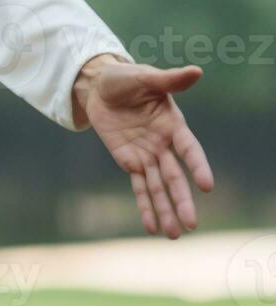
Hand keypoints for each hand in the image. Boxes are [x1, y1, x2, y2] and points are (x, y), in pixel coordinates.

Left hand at [76, 55, 214, 238]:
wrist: (99, 86)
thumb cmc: (126, 79)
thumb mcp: (144, 77)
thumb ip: (169, 80)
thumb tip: (196, 71)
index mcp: (173, 125)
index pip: (189, 149)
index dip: (198, 165)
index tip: (207, 185)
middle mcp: (163, 144)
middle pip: (174, 176)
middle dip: (182, 200)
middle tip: (192, 224)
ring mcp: (147, 155)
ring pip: (158, 187)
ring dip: (166, 209)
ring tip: (175, 235)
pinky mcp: (129, 161)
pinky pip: (138, 186)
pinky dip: (145, 205)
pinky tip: (151, 226)